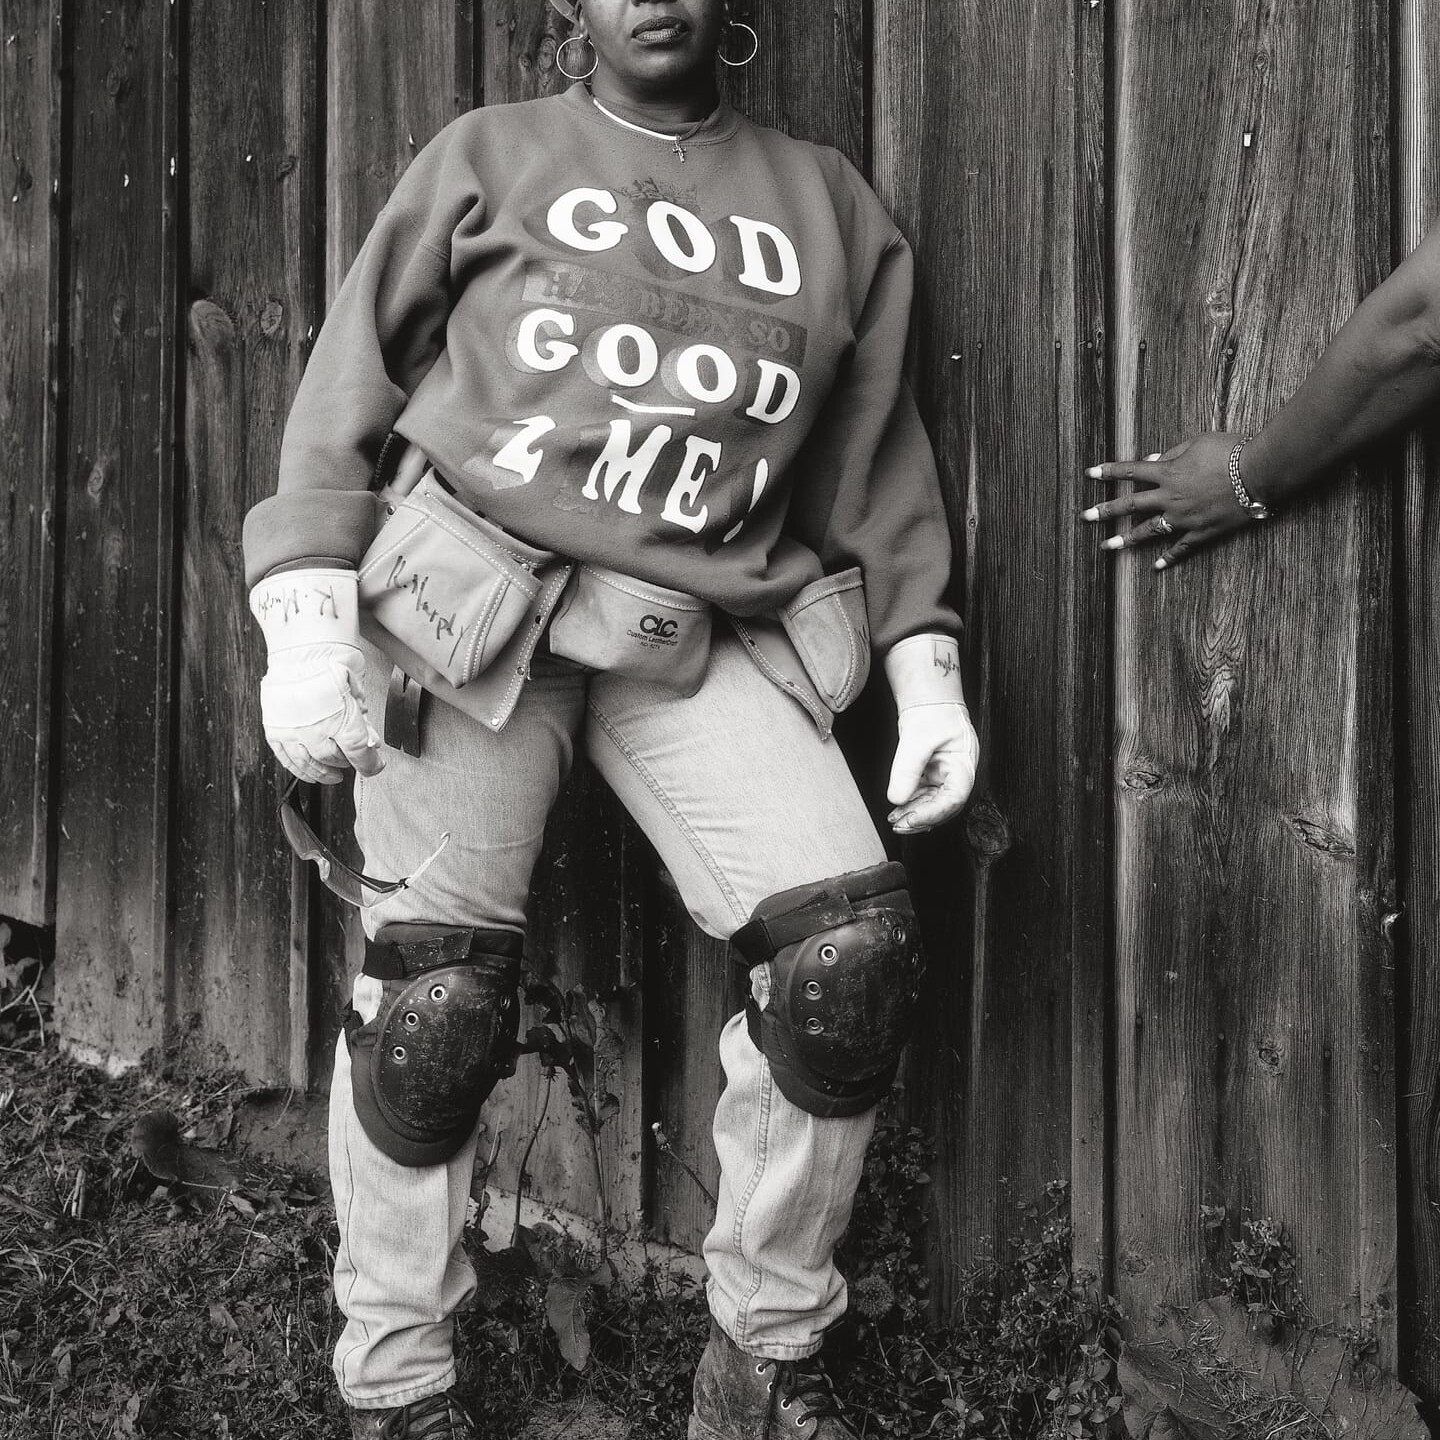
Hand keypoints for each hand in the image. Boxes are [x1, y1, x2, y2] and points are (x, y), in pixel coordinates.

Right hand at [261, 643, 384, 783]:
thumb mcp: (359, 692)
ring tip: (331, 775)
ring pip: (307, 763)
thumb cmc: (334, 661)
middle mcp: (315, 728)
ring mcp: (292, 729)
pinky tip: (307, 770)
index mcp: (342, 719)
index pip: (359, 754)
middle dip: (345, 763)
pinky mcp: (275, 727)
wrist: (303, 644)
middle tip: (351, 762)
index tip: (375, 766)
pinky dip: (297, 767)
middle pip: (333, 759)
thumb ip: (362, 722)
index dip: (370, 765)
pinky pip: (285, 756)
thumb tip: (369, 744)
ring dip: (321, 772)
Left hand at [887, 703, 978, 832]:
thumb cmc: (933, 711)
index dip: (933, 813)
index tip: (911, 819)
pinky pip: (924, 796)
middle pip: (943, 806)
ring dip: (914, 814)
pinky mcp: (932, 776)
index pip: (954, 798)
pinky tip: (897, 809)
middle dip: (921, 819)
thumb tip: (897, 797)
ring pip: (932, 804)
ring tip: (894, 820)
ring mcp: (944, 776)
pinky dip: (911, 805)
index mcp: (964, 764)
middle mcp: (957, 774)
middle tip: (899, 825)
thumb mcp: (917, 736)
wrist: (929, 700)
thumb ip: (907, 768)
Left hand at [1080, 431, 1257, 567]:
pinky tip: (1156, 566)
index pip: (1130, 470)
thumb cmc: (1231, 450)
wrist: (1261, 471)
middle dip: (1105, 510)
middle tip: (1085, 517)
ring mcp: (1185, 517)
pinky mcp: (1203, 531)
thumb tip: (1150, 460)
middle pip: (1130, 504)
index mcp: (1168, 472)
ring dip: (1126, 538)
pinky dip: (1169, 558)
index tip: (1089, 474)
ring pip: (1149, 530)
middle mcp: (1170, 497)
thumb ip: (1171, 453)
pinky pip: (1181, 548)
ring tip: (1106, 545)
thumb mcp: (1198, 442)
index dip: (1109, 471)